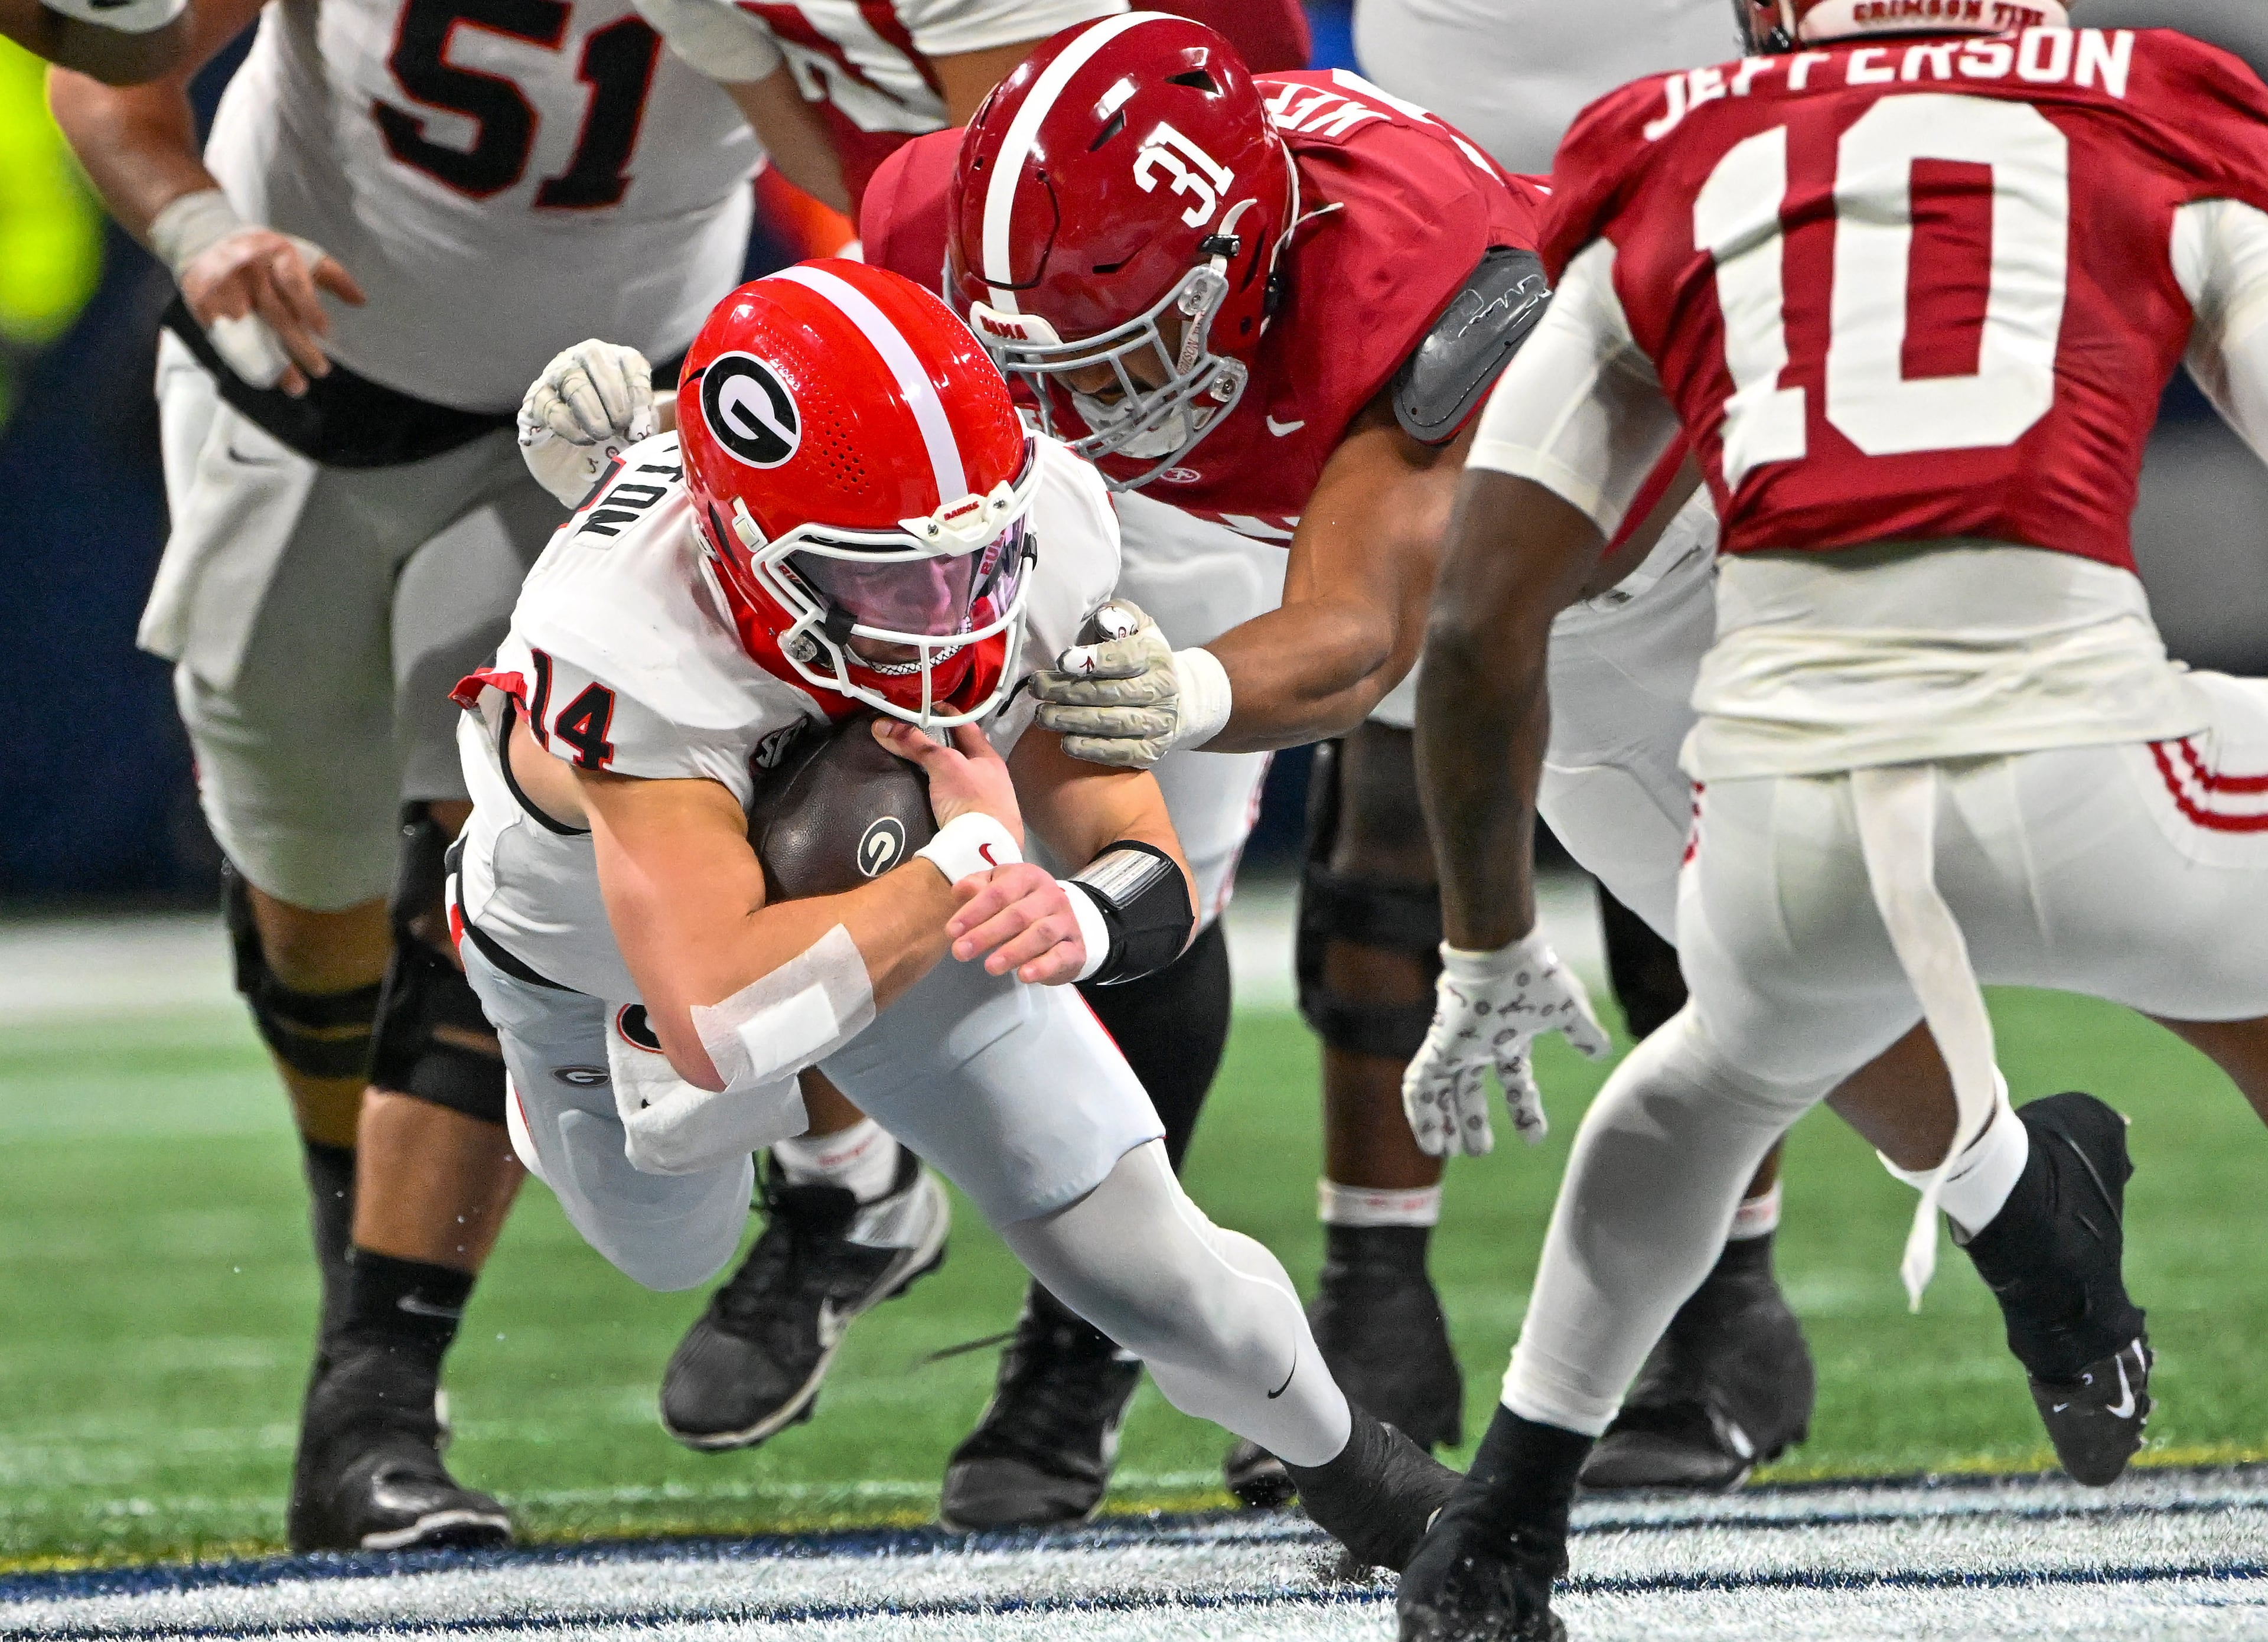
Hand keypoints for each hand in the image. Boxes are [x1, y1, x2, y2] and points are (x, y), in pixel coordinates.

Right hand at [179, 228, 364, 396]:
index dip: (310, 309)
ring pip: (252, 333)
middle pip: (276, 315)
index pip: (294, 284)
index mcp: (275, 255)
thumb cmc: (262, 252)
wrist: (202, 237)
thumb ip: (330, 275)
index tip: (326, 333)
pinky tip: (266, 377)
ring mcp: (225, 290)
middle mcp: (250, 272)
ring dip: (274, 363)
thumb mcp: (297, 252)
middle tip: (321, 370)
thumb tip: (361, 300)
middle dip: (300, 346)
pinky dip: (248, 361)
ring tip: (296, 386)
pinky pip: (228, 339)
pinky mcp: (205, 306)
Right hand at [519, 340, 656, 505]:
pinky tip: (583, 440)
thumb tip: (643, 426)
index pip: (631, 361)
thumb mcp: (639, 428)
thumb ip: (645, 420)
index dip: (639, 393)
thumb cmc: (616, 440)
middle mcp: (582, 358)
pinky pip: (551, 408)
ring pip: (573, 381)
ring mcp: (555, 376)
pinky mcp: (535, 401)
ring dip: (593, 412)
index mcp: (615, 360)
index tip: (641, 424)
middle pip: (596, 358)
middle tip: (621, 426)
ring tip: (602, 435)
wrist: (581, 469)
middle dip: (614, 397)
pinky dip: (571, 427)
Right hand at [872, 719, 1024, 848]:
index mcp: (990, 759)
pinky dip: (946, 795)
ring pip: (963, 779)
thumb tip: (883, 726)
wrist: (986, 849)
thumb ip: (917, 745)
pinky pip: (959, 801)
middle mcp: (992, 779)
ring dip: (946, 773)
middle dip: (946, 745)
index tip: (930, 706)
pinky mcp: (978, 824)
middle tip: (920, 736)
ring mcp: (987, 803)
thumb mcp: (944, 765)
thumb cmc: (971, 799)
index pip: (967, 727)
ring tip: (923, 767)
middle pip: (965, 754)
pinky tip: (934, 798)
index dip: (949, 714)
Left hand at [946, 862, 1086, 982]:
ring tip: (989, 967)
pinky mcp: (1075, 948)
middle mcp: (1051, 895)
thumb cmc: (1021, 905)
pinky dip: (1042, 966)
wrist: (1061, 926)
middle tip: (960, 952)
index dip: (974, 911)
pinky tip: (1023, 976)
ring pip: (1040, 934)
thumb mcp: (998, 889)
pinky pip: (1061, 956)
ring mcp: (1066, 922)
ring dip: (1013, 951)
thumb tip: (959, 890)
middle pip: (1017, 915)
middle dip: (986, 934)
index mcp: (1029, 877)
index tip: (951, 931)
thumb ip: (978, 888)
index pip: (999, 892)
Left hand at [1034, 600, 1229, 768]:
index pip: (1127, 658)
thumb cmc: (1140, 658)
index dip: (1095, 660)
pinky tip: (1066, 742)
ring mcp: (1158, 723)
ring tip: (1043, 716)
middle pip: (1112, 693)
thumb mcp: (1137, 627)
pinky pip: (1119, 753)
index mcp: (1156, 656)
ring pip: (1112, 724)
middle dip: (1070, 691)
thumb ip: (1120, 616)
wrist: (1177, 699)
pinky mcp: (1150, 750)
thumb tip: (1103, 620)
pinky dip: (1091, 749)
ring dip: (1074, 721)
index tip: (1063, 661)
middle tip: (1038, 689)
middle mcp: (1162, 691)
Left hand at [1401, 932, 1612, 1156]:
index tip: (1534, 1140)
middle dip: (1473, 1121)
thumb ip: (1583, 1033)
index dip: (1524, 1110)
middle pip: (1470, 1089)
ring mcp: (1457, 1046)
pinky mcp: (1438, 1046)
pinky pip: (1420, 1085)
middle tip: (1478, 1151)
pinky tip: (1428, 1141)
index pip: (1514, 1080)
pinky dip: (1421, 1114)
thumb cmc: (1537, 977)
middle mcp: (1480, 1044)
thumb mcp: (1568, 1011)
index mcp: (1510, 1038)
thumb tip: (1601, 1052)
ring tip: (1447, 1152)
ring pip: (1442, 1091)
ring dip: (1444, 1122)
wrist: (1505, 953)